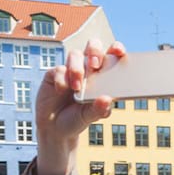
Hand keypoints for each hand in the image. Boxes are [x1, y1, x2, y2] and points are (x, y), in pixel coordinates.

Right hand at [35, 39, 125, 174]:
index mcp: (102, 76)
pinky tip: (62, 90)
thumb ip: (99, 109)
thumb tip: (107, 100)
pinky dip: (62, 79)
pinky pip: (59, 68)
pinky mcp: (54, 73)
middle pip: (93, 46)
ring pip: (75, 54)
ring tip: (77, 87)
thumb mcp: (89, 117)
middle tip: (95, 65)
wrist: (55, 128)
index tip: (119, 51)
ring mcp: (70, 69)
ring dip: (77, 69)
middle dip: (95, 51)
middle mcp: (87, 69)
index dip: (116, 49)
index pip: (112, 56)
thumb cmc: (78, 119)